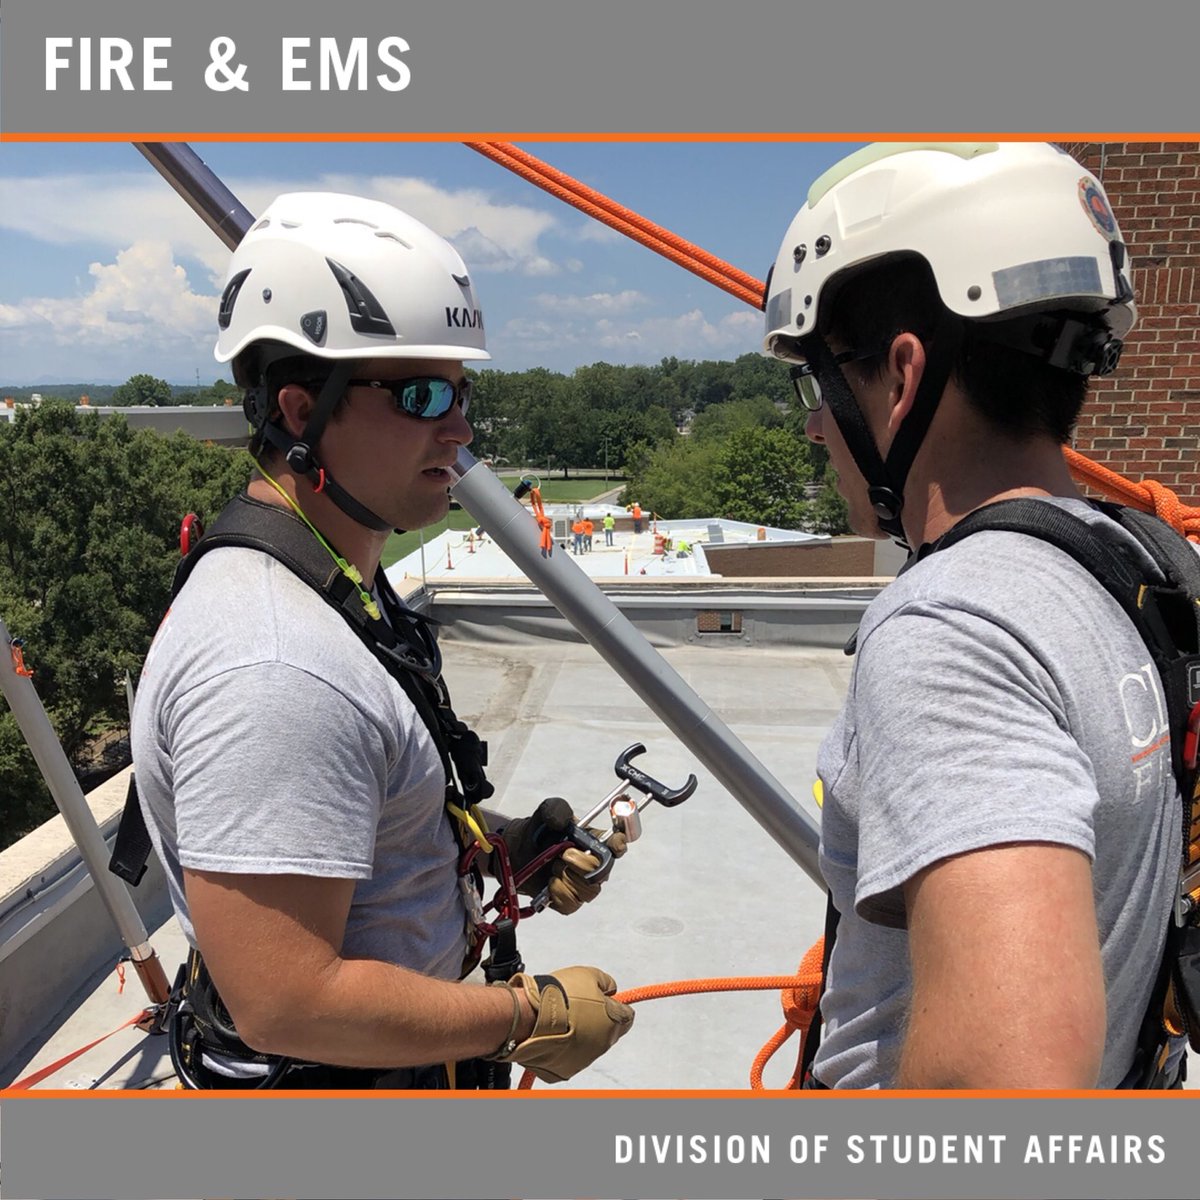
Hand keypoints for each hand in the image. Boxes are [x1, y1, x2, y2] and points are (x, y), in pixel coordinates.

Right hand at [499, 967, 634, 1082]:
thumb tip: (610, 989)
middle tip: (580, 1007)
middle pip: (609, 1032)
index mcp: (614, 1021)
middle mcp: (604, 1044)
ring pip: (589, 1045)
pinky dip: (564, 1046)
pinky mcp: (565, 1070)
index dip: (616, 1005)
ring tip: (561, 1018)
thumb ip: (606, 982)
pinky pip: (569, 1057)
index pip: (627, 1015)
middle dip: (599, 1020)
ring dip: (581, 1034)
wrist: (529, 1015)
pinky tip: (553, 1032)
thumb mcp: (589, 975)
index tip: (605, 999)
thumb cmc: (560, 994)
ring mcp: (585, 1059)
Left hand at [500, 797, 627, 914]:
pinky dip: (557, 892)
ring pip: (588, 891)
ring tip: (553, 867)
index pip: (617, 845)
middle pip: (602, 873)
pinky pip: (571, 904)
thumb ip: (557, 809)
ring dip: (566, 878)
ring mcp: (582, 886)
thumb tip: (564, 821)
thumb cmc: (538, 830)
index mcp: (595, 842)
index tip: (615, 843)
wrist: (517, 850)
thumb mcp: (547, 811)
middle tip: (562, 854)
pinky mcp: (568, 902)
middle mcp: (593, 865)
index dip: (619, 845)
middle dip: (580, 863)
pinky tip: (549, 882)